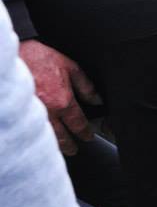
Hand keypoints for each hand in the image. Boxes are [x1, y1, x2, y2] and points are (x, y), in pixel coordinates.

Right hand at [19, 40, 100, 154]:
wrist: (9, 57)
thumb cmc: (37, 58)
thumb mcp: (69, 66)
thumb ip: (85, 85)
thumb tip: (96, 99)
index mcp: (62, 101)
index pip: (78, 124)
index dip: (86, 132)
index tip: (88, 136)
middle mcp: (47, 112)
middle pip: (61, 136)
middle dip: (70, 144)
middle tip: (74, 149)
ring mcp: (30, 115)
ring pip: (45, 137)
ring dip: (54, 145)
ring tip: (60, 149)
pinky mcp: (18, 115)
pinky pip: (30, 131)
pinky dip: (37, 138)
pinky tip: (40, 139)